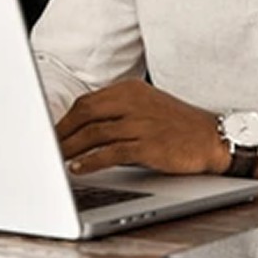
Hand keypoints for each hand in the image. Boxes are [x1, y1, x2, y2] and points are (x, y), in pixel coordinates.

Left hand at [55, 78, 229, 175]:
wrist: (213, 137)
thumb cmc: (177, 126)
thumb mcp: (146, 107)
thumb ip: (117, 111)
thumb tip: (81, 129)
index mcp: (130, 89)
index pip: (86, 102)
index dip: (64, 119)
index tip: (49, 134)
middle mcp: (133, 101)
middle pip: (85, 113)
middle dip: (61, 132)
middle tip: (45, 148)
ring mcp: (141, 122)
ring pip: (94, 133)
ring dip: (70, 148)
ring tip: (55, 160)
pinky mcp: (148, 143)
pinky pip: (110, 152)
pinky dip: (90, 161)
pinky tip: (78, 168)